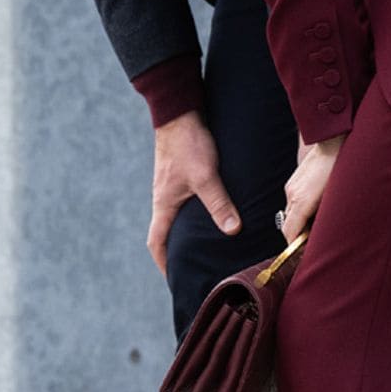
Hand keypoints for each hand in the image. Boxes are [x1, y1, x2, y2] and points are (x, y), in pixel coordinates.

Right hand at [147, 109, 241, 275]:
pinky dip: (195, 215)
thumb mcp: (205, 176)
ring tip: (210, 246)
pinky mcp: (180, 174)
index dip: (164, 263)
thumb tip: (233, 232)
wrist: (178, 111)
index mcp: (164, 203)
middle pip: (167, 232)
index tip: (175, 280)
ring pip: (177, 217)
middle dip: (179, 253)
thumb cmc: (187, 143)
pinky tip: (214, 214)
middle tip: (198, 268)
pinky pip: (185, 203)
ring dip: (189, 233)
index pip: (156, 242)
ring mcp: (171, 185)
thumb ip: (219, 204)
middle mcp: (164, 197)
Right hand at [277, 132, 346, 241]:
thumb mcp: (337, 200)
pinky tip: (318, 211)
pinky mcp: (294, 180)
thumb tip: (324, 237)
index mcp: (300, 202)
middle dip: (299, 238)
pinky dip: (302, 211)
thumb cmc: (341, 172)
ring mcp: (291, 186)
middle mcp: (291, 194)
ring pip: (292, 213)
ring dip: (302, 223)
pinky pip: (294, 202)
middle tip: (316, 248)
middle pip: (289, 225)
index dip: (294, 248)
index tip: (305, 259)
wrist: (334, 142)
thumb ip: (326, 220)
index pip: (288, 233)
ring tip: (320, 229)